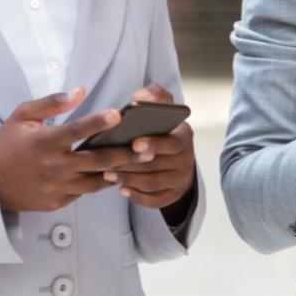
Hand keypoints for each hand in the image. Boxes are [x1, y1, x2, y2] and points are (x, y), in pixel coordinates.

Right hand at [0, 87, 146, 211]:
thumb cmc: (6, 145)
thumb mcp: (22, 116)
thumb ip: (52, 103)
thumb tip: (80, 92)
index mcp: (44, 142)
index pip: (76, 131)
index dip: (98, 122)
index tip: (118, 115)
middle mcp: (53, 166)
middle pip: (97, 161)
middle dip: (125, 154)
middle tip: (147, 147)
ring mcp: (57, 187)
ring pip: (96, 181)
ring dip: (118, 171)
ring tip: (139, 163)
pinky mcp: (58, 202)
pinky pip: (84, 192)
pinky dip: (98, 183)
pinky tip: (114, 174)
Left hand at [102, 82, 196, 215]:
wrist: (177, 155)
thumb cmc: (163, 128)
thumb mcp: (164, 108)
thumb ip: (155, 95)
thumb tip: (139, 95)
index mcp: (184, 135)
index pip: (173, 142)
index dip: (154, 144)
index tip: (134, 143)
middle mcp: (186, 158)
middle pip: (158, 165)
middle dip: (132, 164)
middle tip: (108, 162)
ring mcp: (181, 178)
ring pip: (153, 183)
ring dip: (130, 179)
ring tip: (108, 174)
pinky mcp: (173, 194)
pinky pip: (156, 200)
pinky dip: (139, 197)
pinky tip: (122, 189)